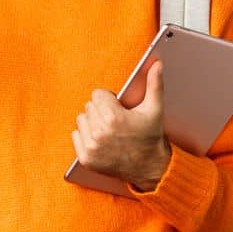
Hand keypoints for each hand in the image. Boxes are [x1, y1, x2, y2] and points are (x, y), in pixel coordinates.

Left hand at [72, 60, 171, 191]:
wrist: (150, 168)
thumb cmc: (151, 136)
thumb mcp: (155, 109)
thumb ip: (154, 84)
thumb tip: (157, 64)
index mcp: (113, 117)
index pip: (97, 94)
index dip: (110, 99)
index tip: (120, 108)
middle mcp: (99, 132)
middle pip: (89, 106)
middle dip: (102, 110)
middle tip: (117, 121)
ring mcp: (91, 146)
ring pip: (81, 120)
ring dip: (92, 123)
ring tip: (109, 130)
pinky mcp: (86, 158)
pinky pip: (75, 136)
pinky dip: (86, 137)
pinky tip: (101, 141)